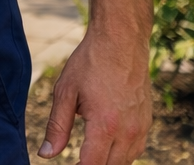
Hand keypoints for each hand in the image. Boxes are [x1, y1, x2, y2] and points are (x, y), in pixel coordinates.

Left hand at [38, 29, 150, 163]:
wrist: (121, 42)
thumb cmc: (89, 63)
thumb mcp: (65, 92)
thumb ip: (56, 127)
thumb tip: (46, 154)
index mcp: (105, 125)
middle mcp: (128, 131)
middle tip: (74, 162)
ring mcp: (141, 128)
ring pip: (126, 161)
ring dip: (108, 162)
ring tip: (87, 155)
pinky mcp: (147, 122)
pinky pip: (136, 149)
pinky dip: (121, 154)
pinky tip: (106, 147)